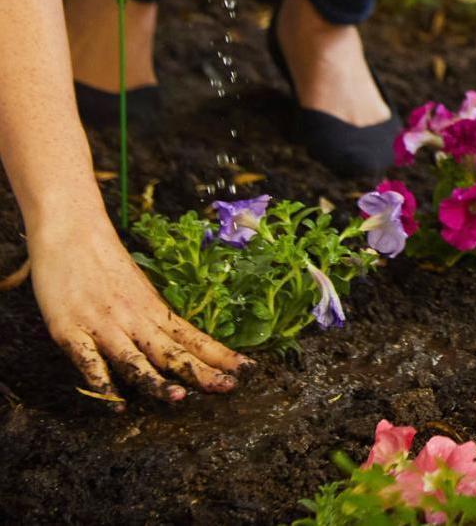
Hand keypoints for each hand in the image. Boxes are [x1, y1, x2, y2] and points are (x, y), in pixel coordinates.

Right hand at [31, 221, 246, 405]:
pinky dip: (103, 384)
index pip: (193, 337)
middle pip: (172, 351)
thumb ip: (152, 317)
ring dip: (157, 380)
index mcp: (153, 309)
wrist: (72, 231)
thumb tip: (177, 342)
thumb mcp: (138, 289)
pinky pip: (89, 361)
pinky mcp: (70, 330)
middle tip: (227, 388)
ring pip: (135, 359)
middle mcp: (134, 318)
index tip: (247, 369)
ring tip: (180, 398)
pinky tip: (116, 402)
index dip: (220, 355)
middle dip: (201, 372)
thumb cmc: (104, 262)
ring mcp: (104, 325)